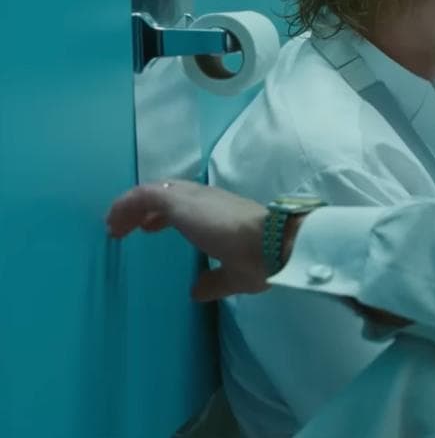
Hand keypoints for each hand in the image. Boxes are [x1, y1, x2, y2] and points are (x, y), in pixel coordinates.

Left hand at [105, 180, 269, 301]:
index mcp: (222, 212)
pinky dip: (125, 207)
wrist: (270, 243)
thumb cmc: (260, 258)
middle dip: (147, 208)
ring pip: (153, 192)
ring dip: (131, 208)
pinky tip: (115, 225)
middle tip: (130, 226)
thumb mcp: (234, 276)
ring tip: (115, 227)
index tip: (151, 228)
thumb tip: (197, 292)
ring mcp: (192, 197)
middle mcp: (207, 198)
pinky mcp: (177, 201)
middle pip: (169, 193)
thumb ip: (214, 281)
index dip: (166, 215)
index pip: (189, 204)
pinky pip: (142, 196)